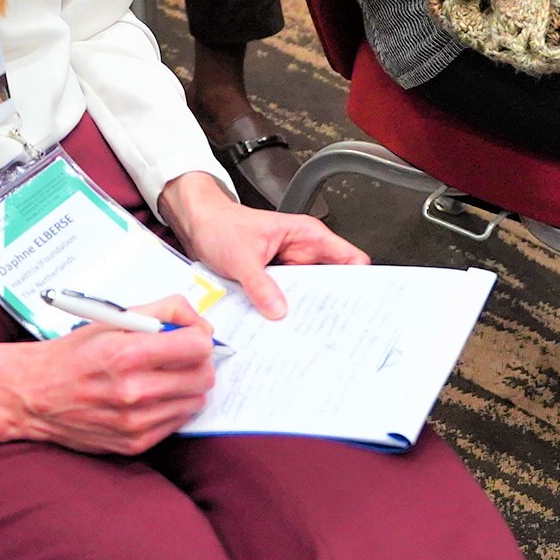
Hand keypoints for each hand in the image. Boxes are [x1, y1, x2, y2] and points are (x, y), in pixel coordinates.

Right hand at [0, 301, 217, 452]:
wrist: (33, 395)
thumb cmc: (73, 353)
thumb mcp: (112, 318)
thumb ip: (162, 311)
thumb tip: (201, 323)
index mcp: (127, 354)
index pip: (198, 346)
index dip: (200, 337)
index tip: (190, 335)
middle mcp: (134, 392)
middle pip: (203, 376)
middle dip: (198, 361)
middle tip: (179, 355)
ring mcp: (136, 422)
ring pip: (195, 401)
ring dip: (185, 386)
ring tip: (161, 376)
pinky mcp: (135, 444)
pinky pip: (177, 423)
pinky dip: (171, 407)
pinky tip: (149, 397)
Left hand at [159, 174, 365, 318]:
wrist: (198, 226)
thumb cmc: (221, 226)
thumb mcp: (240, 256)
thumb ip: (259, 284)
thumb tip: (279, 309)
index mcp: (306, 235)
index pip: (350, 258)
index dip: (361, 282)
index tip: (361, 306)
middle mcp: (303, 252)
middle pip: (333, 284)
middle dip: (333, 306)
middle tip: (333, 330)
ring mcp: (290, 269)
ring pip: (311, 296)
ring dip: (307, 312)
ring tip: (308, 333)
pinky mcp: (277, 282)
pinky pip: (290, 301)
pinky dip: (289, 313)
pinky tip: (285, 328)